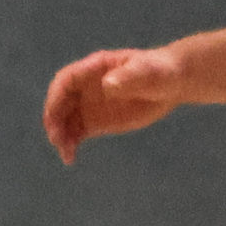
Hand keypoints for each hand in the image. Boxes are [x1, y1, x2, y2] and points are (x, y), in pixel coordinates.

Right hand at [43, 46, 185, 161]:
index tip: (55, 115)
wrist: (170, 84)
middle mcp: (83, 87)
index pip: (65, 81)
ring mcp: (86, 104)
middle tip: (58, 140)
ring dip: (60, 136)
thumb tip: (108, 84)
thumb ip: (129, 76)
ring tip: (66, 153)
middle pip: (60, 103)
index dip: (56, 98)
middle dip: (55, 121)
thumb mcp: (148, 72)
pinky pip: (75, 132)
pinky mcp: (94, 121)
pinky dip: (70, 144)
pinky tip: (70, 157)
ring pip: (64, 121)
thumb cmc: (159, 71)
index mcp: (92, 69)